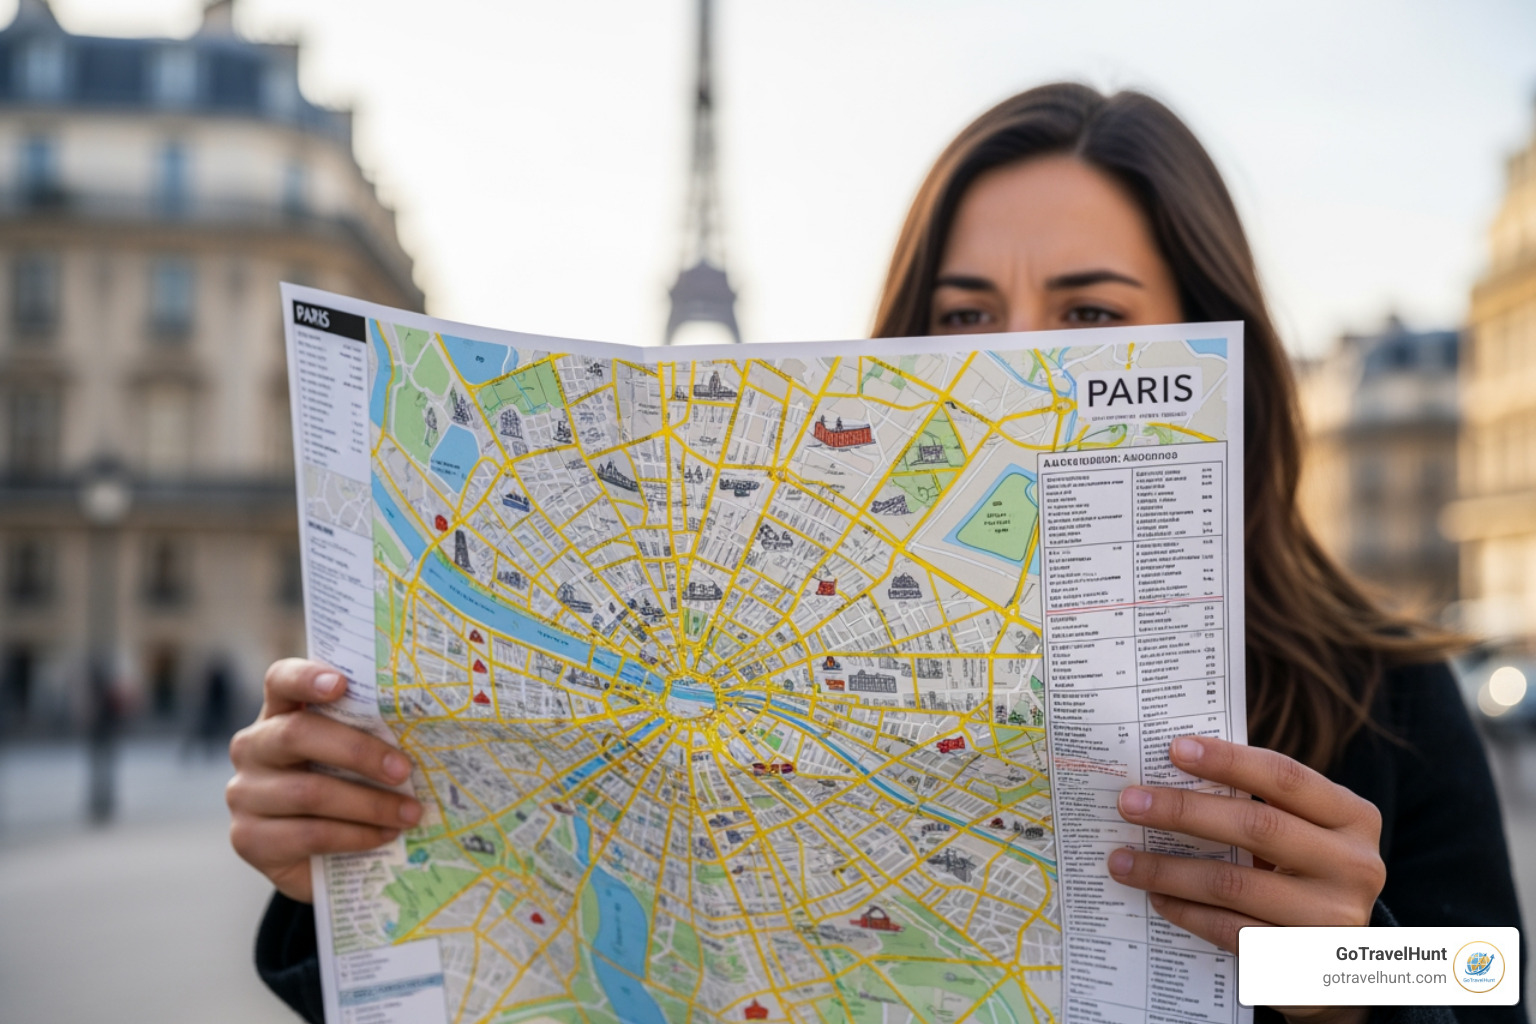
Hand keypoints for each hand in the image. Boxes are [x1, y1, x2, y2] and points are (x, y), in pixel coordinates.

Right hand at [227, 658, 420, 902]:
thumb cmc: (349, 787)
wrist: (321, 858)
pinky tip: (384, 835)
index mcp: (280, 713)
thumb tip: (420, 729)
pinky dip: (355, 835)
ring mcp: (245, 794)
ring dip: (369, 804)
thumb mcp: (357, 756)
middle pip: (297, 734)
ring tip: (409, 813)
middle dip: (358, 751)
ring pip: (309, 791)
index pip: (280, 681)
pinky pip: (309, 834)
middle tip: (404, 770)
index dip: (306, 678)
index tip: (341, 684)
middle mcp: (254, 747)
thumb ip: (370, 735)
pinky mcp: (249, 839)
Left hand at [1106, 735, 1384, 1023]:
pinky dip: (1186, 911)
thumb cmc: (1308, 872)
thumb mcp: (1304, 832)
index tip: (1174, 749)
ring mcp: (1332, 917)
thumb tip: (1173, 774)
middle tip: (1130, 803)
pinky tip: (1156, 897)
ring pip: (1234, 882)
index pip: (1286, 777)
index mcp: (1354, 818)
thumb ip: (1261, 803)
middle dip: (1183, 811)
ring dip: (1168, 869)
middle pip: (1256, 826)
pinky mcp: (1302, 960)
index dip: (1229, 761)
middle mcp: (1353, 865)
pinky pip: (1230, 929)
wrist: (1342, 962)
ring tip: (1122, 860)